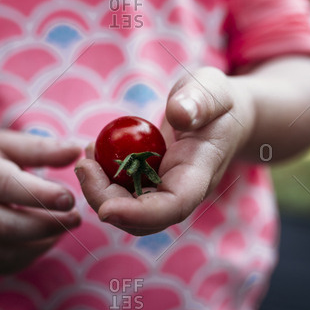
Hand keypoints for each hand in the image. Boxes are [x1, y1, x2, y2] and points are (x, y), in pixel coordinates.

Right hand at [0, 131, 81, 274]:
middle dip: (48, 226)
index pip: (7, 187)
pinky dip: (30, 256)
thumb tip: (78, 150)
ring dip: (42, 243)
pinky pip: (1, 264)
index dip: (41, 196)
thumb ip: (42, 149)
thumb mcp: (7, 143)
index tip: (70, 198)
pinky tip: (46, 239)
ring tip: (64, 227)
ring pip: (5, 252)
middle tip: (76, 218)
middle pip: (7, 227)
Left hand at [75, 67, 252, 235]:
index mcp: (201, 173)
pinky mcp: (151, 185)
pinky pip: (124, 193)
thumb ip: (199, 100)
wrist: (225, 119)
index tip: (106, 210)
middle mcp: (181, 191)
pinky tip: (94, 152)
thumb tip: (178, 114)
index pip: (173, 206)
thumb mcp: (213, 90)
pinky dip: (103, 179)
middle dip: (106, 201)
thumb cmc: (219, 102)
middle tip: (84, 166)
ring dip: (100, 191)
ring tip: (88, 154)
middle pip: (142, 218)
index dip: (139, 215)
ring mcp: (165, 192)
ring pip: (128, 210)